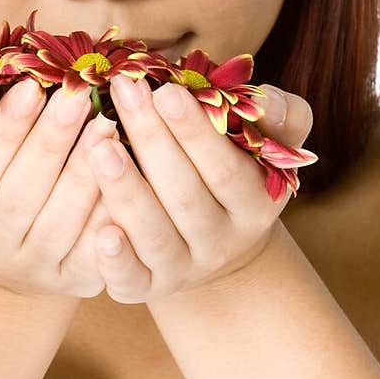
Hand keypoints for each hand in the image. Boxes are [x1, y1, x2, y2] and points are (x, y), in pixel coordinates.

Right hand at [0, 79, 121, 297]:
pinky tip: (127, 175)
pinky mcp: (73, 282)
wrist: (4, 251)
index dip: (5, 130)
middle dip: (52, 142)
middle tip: (80, 95)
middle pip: (20, 196)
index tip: (33, 87)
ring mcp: (31, 269)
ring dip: (85, 174)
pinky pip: (95, 251)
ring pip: (60, 224)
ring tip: (107, 126)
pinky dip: (111, 215)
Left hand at [85, 75, 313, 303]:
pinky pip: (132, 280)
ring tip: (98, 147)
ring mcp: (184, 269)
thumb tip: (267, 100)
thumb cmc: (234, 172)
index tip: (165, 90)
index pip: (226, 168)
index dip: (195, 131)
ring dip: (127, 192)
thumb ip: (281, 118)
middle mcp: (222, 242)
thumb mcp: (267, 146)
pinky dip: (116, 261)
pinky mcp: (147, 288)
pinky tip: (100, 233)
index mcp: (256, 204)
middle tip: (123, 94)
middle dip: (152, 141)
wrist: (215, 244)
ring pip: (155, 236)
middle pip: (185, 196)